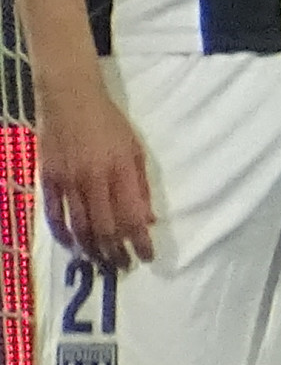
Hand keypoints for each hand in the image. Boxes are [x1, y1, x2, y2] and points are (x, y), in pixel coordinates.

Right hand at [34, 70, 153, 269]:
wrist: (69, 98)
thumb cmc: (109, 123)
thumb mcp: (135, 150)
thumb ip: (141, 186)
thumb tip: (148, 220)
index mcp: (120, 171)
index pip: (132, 217)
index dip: (139, 242)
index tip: (146, 257)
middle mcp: (93, 179)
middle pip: (105, 227)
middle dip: (115, 252)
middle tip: (123, 266)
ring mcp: (67, 180)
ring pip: (79, 226)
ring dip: (91, 249)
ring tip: (101, 262)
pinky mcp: (48, 179)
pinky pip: (54, 214)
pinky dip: (63, 234)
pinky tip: (73, 245)